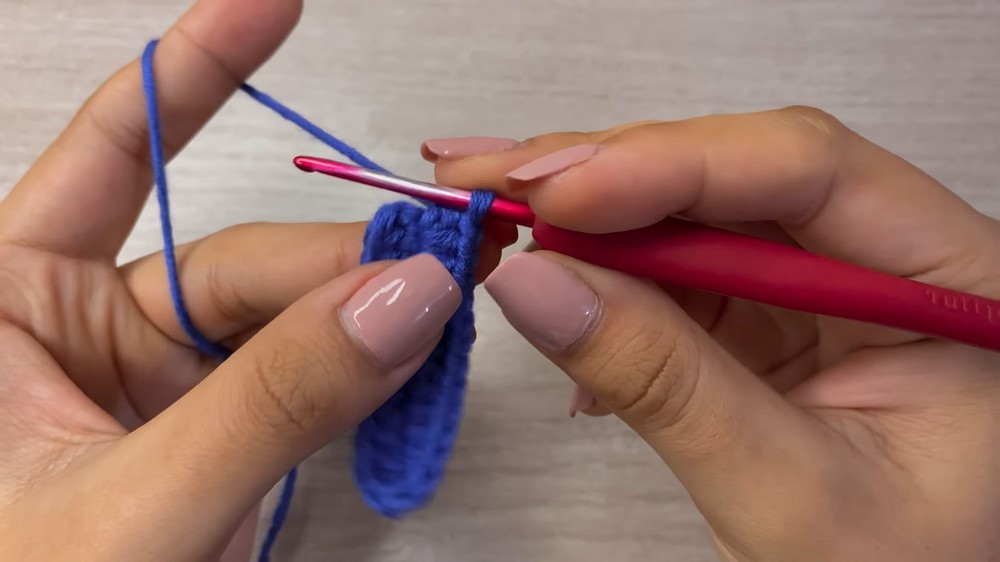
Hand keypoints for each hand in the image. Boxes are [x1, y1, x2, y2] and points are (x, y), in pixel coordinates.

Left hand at [0, 1, 512, 559]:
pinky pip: (301, 379)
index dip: (199, 66)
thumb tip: (404, 298)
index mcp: (1, 302)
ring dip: (366, 322)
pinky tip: (408, 372)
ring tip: (444, 323)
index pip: (118, 151)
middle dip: (345, 263)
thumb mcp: (136, 510)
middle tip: (448, 267)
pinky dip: (360, 378)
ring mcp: (153, 381)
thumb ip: (273, 401)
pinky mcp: (209, 429)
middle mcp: (78, 326)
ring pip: (286, 320)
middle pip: (239, 258)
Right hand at [423, 110, 999, 560]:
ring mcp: (816, 281)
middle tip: (481, 180)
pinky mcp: (761, 311)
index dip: (671, 164)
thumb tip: (535, 282)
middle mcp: (884, 255)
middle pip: (733, 173)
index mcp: (950, 278)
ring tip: (489, 218)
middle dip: (599, 174)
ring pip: (689, 210)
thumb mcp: (787, 493)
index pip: (809, 171)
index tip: (556, 192)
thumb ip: (666, 384)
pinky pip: (671, 267)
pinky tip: (541, 279)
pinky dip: (597, 271)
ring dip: (581, 216)